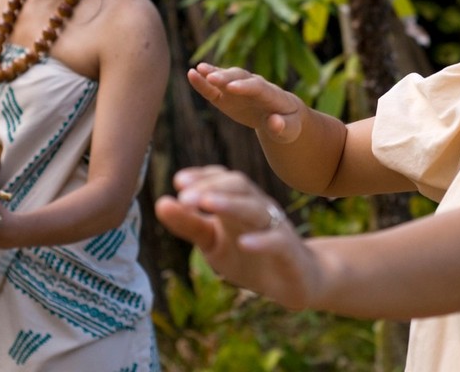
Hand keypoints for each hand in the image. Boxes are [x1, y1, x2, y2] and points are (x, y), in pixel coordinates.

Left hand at [155, 166, 322, 310]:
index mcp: (239, 203)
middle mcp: (259, 208)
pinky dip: (261, 241)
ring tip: (208, 205)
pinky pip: (277, 241)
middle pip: (239, 186)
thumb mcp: (214, 243)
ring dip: (231, 204)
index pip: (223, 179)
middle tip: (184, 196)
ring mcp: (276, 227)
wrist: (298, 282)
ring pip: (255, 209)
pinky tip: (243, 243)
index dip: (203, 177)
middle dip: (211, 187)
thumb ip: (189, 225)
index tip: (178, 181)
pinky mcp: (290, 252)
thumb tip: (160, 202)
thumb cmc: (251, 257)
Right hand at [187, 64, 303, 142]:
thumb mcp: (291, 130)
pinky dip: (203, 82)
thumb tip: (275, 123)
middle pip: (240, 78)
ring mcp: (240, 89)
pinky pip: (214, 89)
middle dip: (226, 78)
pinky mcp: (227, 96)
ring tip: (198, 70)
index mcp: (272, 95)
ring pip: (227, 78)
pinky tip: (191, 74)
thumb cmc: (288, 124)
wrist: (282, 116)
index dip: (245, 87)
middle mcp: (255, 86)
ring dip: (214, 73)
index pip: (258, 88)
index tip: (232, 88)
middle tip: (212, 77)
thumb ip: (284, 127)